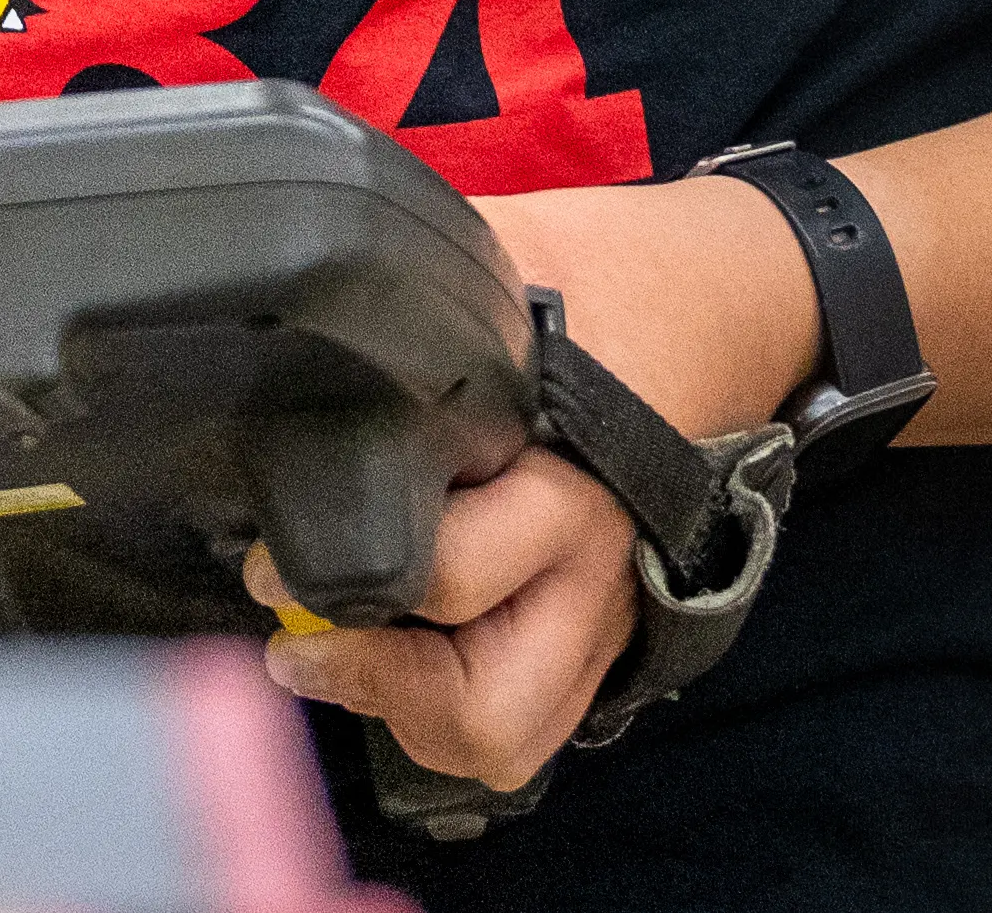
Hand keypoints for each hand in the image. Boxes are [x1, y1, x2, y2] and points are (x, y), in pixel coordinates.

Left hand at [237, 174, 817, 797]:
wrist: (727, 299)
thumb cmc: (601, 272)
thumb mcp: (498, 251)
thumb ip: (399, 289)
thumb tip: (287, 298)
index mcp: (563, 477)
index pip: (442, 572)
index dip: (337, 581)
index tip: (264, 558)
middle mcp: (591, 568)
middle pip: (487, 706)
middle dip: (376, 684)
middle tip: (296, 636)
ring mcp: (608, 614)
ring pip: (512, 740)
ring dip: (415, 718)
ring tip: (338, 661)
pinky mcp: (611, 634)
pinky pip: (538, 720)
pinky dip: (458, 714)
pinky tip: (400, 660)